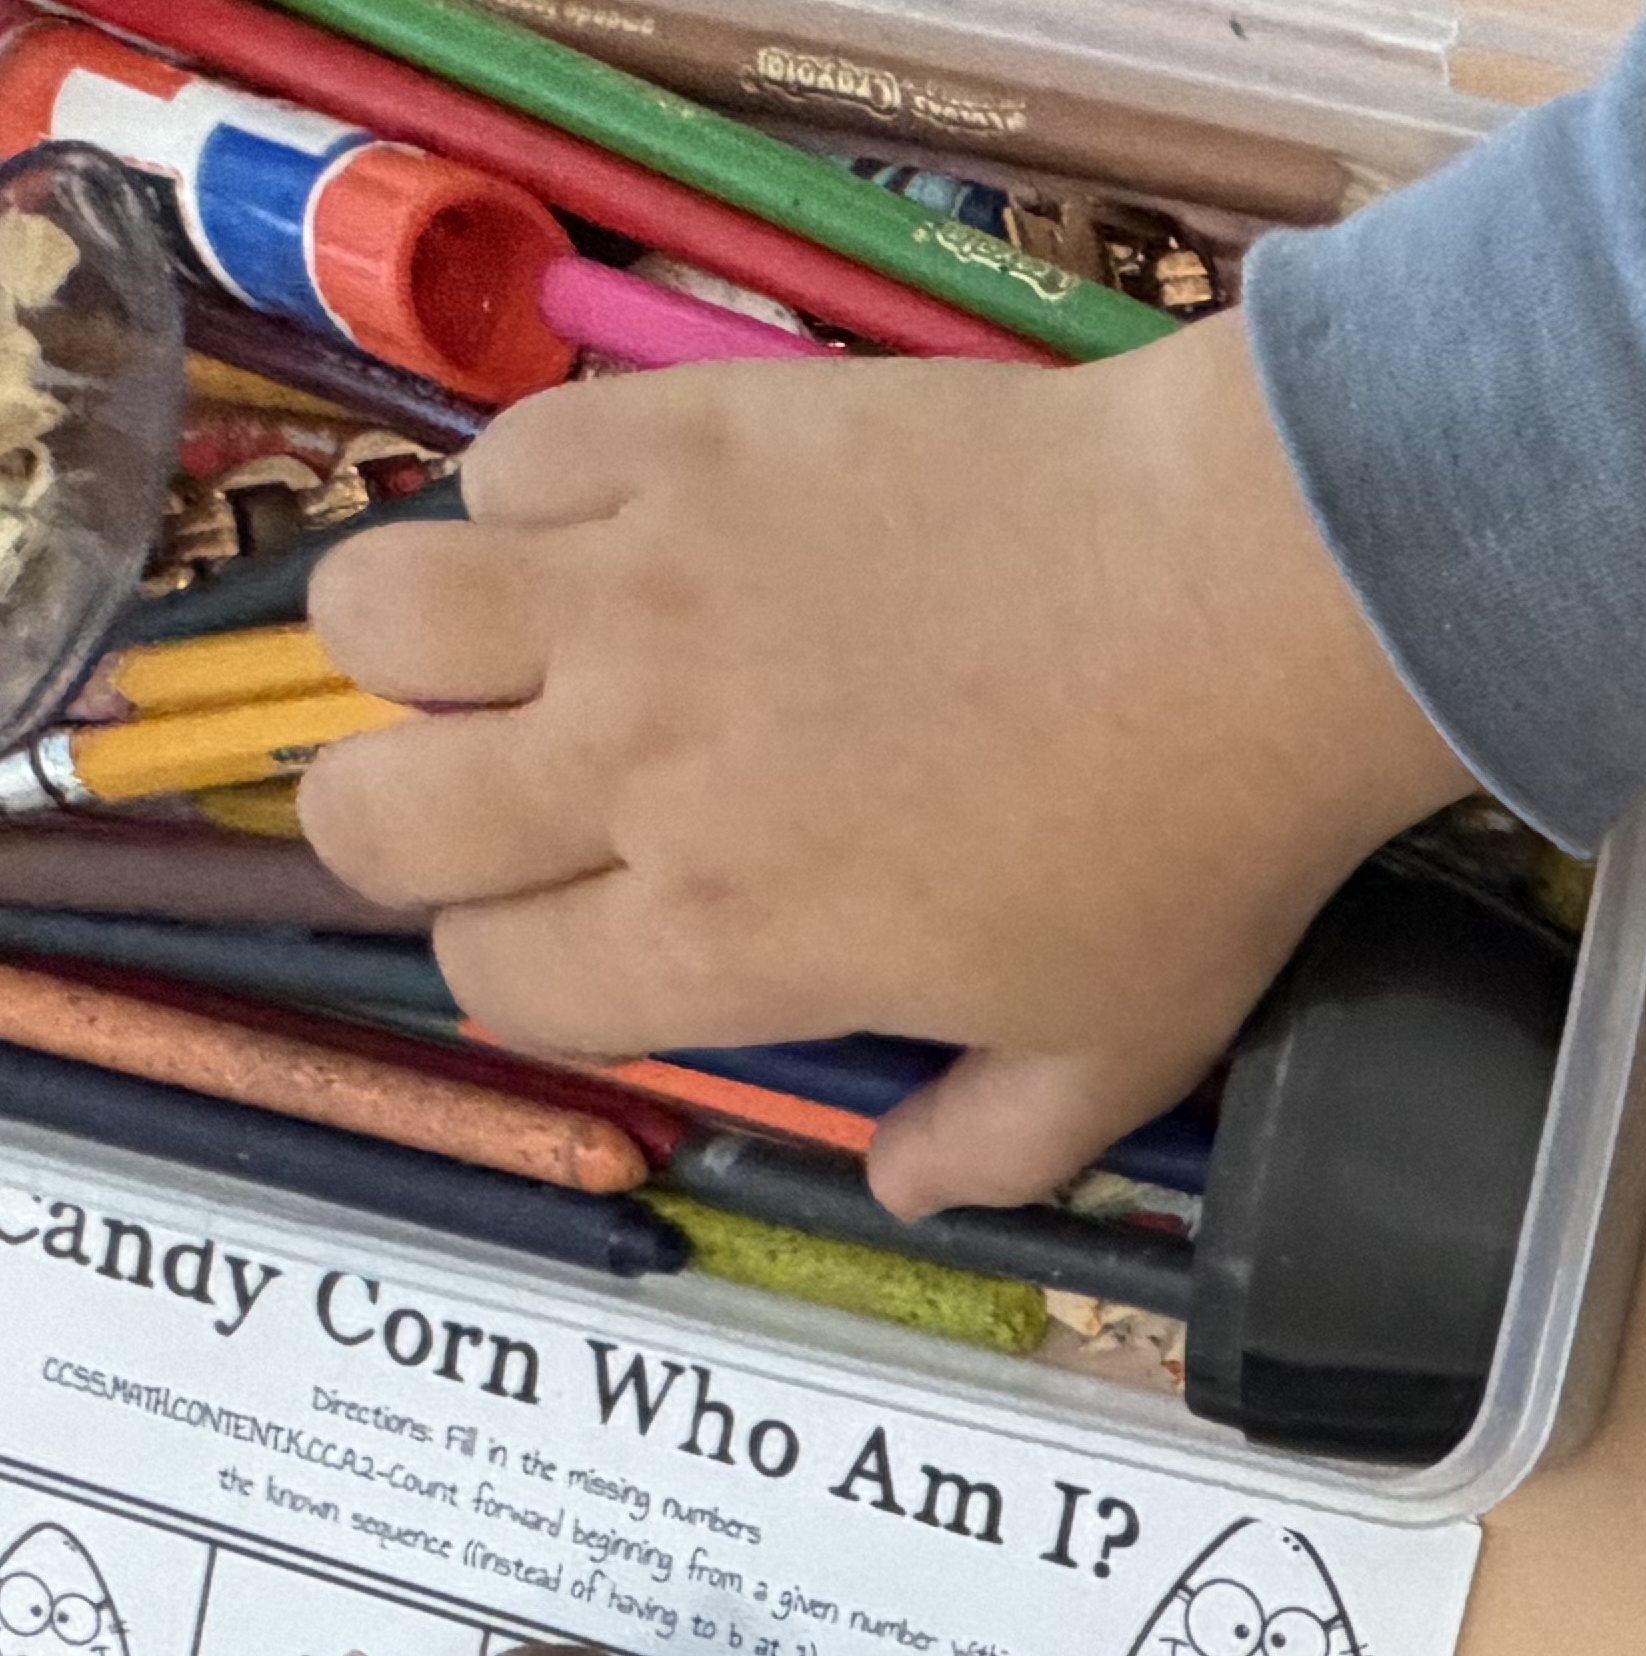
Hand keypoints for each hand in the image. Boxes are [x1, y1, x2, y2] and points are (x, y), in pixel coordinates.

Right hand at [299, 315, 1469, 1212]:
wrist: (1246, 600)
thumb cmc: (1195, 842)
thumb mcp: (1118, 1051)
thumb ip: (994, 1142)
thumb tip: (903, 1189)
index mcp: (728, 939)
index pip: (499, 980)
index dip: (531, 972)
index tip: (596, 934)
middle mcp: (636, 772)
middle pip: (375, 818)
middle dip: (416, 829)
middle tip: (513, 801)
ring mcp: (636, 594)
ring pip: (370, 620)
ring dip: (423, 650)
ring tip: (519, 655)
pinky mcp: (673, 445)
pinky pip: (502, 467)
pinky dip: (533, 500)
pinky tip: (625, 531)